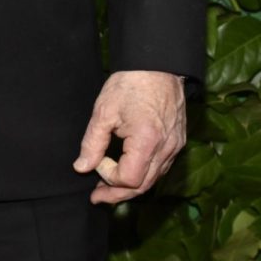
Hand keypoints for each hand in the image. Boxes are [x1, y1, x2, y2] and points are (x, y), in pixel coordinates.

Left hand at [71, 70, 186, 203]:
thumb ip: (92, 143)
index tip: (97, 160)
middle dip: (118, 194)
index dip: (109, 176)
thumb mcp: (104, 111)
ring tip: (109, 186)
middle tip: (97, 197)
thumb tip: (81, 167)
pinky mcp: (178, 141)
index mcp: (147, 141)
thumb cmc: (130, 83)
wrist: (157, 64)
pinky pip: (161, 167)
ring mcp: (175, 145)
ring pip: (153, 179)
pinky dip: (144, 173)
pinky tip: (130, 169)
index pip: (129, 179)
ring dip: (131, 186)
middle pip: (143, 186)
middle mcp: (166, 148)